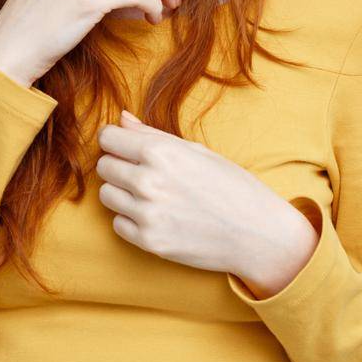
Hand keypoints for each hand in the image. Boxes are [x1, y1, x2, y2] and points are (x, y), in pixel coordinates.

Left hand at [95, 111, 319, 297]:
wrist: (258, 233)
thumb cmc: (231, 186)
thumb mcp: (196, 151)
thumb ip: (152, 135)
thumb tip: (121, 119)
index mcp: (160, 152)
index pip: (107, 138)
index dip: (114, 140)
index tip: (123, 146)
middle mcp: (148, 181)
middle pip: (103, 166)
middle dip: (117, 165)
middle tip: (142, 172)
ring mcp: (147, 214)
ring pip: (106, 195)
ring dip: (121, 193)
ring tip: (149, 195)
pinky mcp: (149, 242)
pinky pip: (118, 224)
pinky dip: (130, 220)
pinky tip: (155, 215)